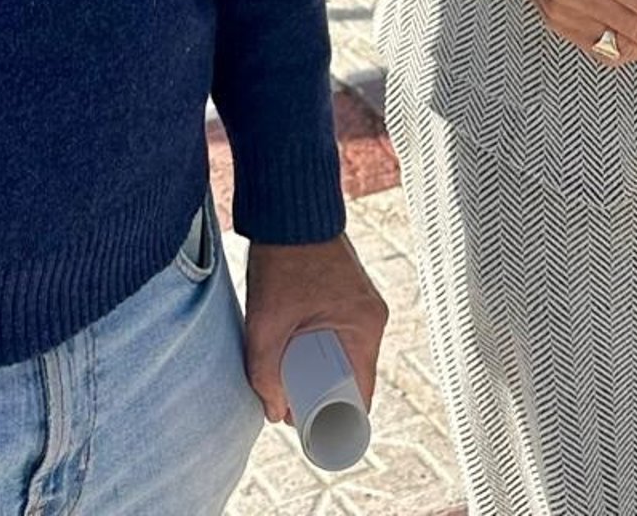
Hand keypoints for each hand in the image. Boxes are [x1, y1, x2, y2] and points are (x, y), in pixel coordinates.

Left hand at [243, 232, 386, 424]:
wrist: (286, 204)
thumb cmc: (282, 258)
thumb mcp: (267, 321)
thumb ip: (265, 371)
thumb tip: (273, 413)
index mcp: (366, 326)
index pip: (363, 392)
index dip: (339, 419)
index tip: (313, 431)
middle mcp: (372, 315)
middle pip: (352, 375)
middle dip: (324, 397)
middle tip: (291, 408)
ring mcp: (361, 299)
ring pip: (344, 353)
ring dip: (321, 370)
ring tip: (288, 382)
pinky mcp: (346, 288)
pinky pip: (340, 331)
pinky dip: (322, 347)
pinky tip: (297, 354)